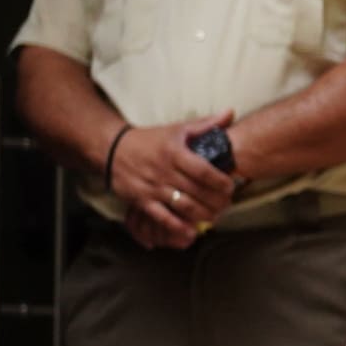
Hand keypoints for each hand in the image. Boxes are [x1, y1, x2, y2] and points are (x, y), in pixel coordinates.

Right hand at [106, 111, 235, 243]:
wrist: (113, 149)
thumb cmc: (150, 139)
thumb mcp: (177, 129)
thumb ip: (206, 124)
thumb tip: (231, 112)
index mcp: (175, 153)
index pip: (204, 171)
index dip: (221, 181)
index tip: (232, 186)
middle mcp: (165, 171)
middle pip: (197, 192)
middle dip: (217, 201)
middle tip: (228, 204)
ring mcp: (153, 188)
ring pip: (183, 206)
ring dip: (203, 215)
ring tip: (215, 216)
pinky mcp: (142, 201)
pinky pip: (162, 218)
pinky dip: (177, 227)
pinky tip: (191, 232)